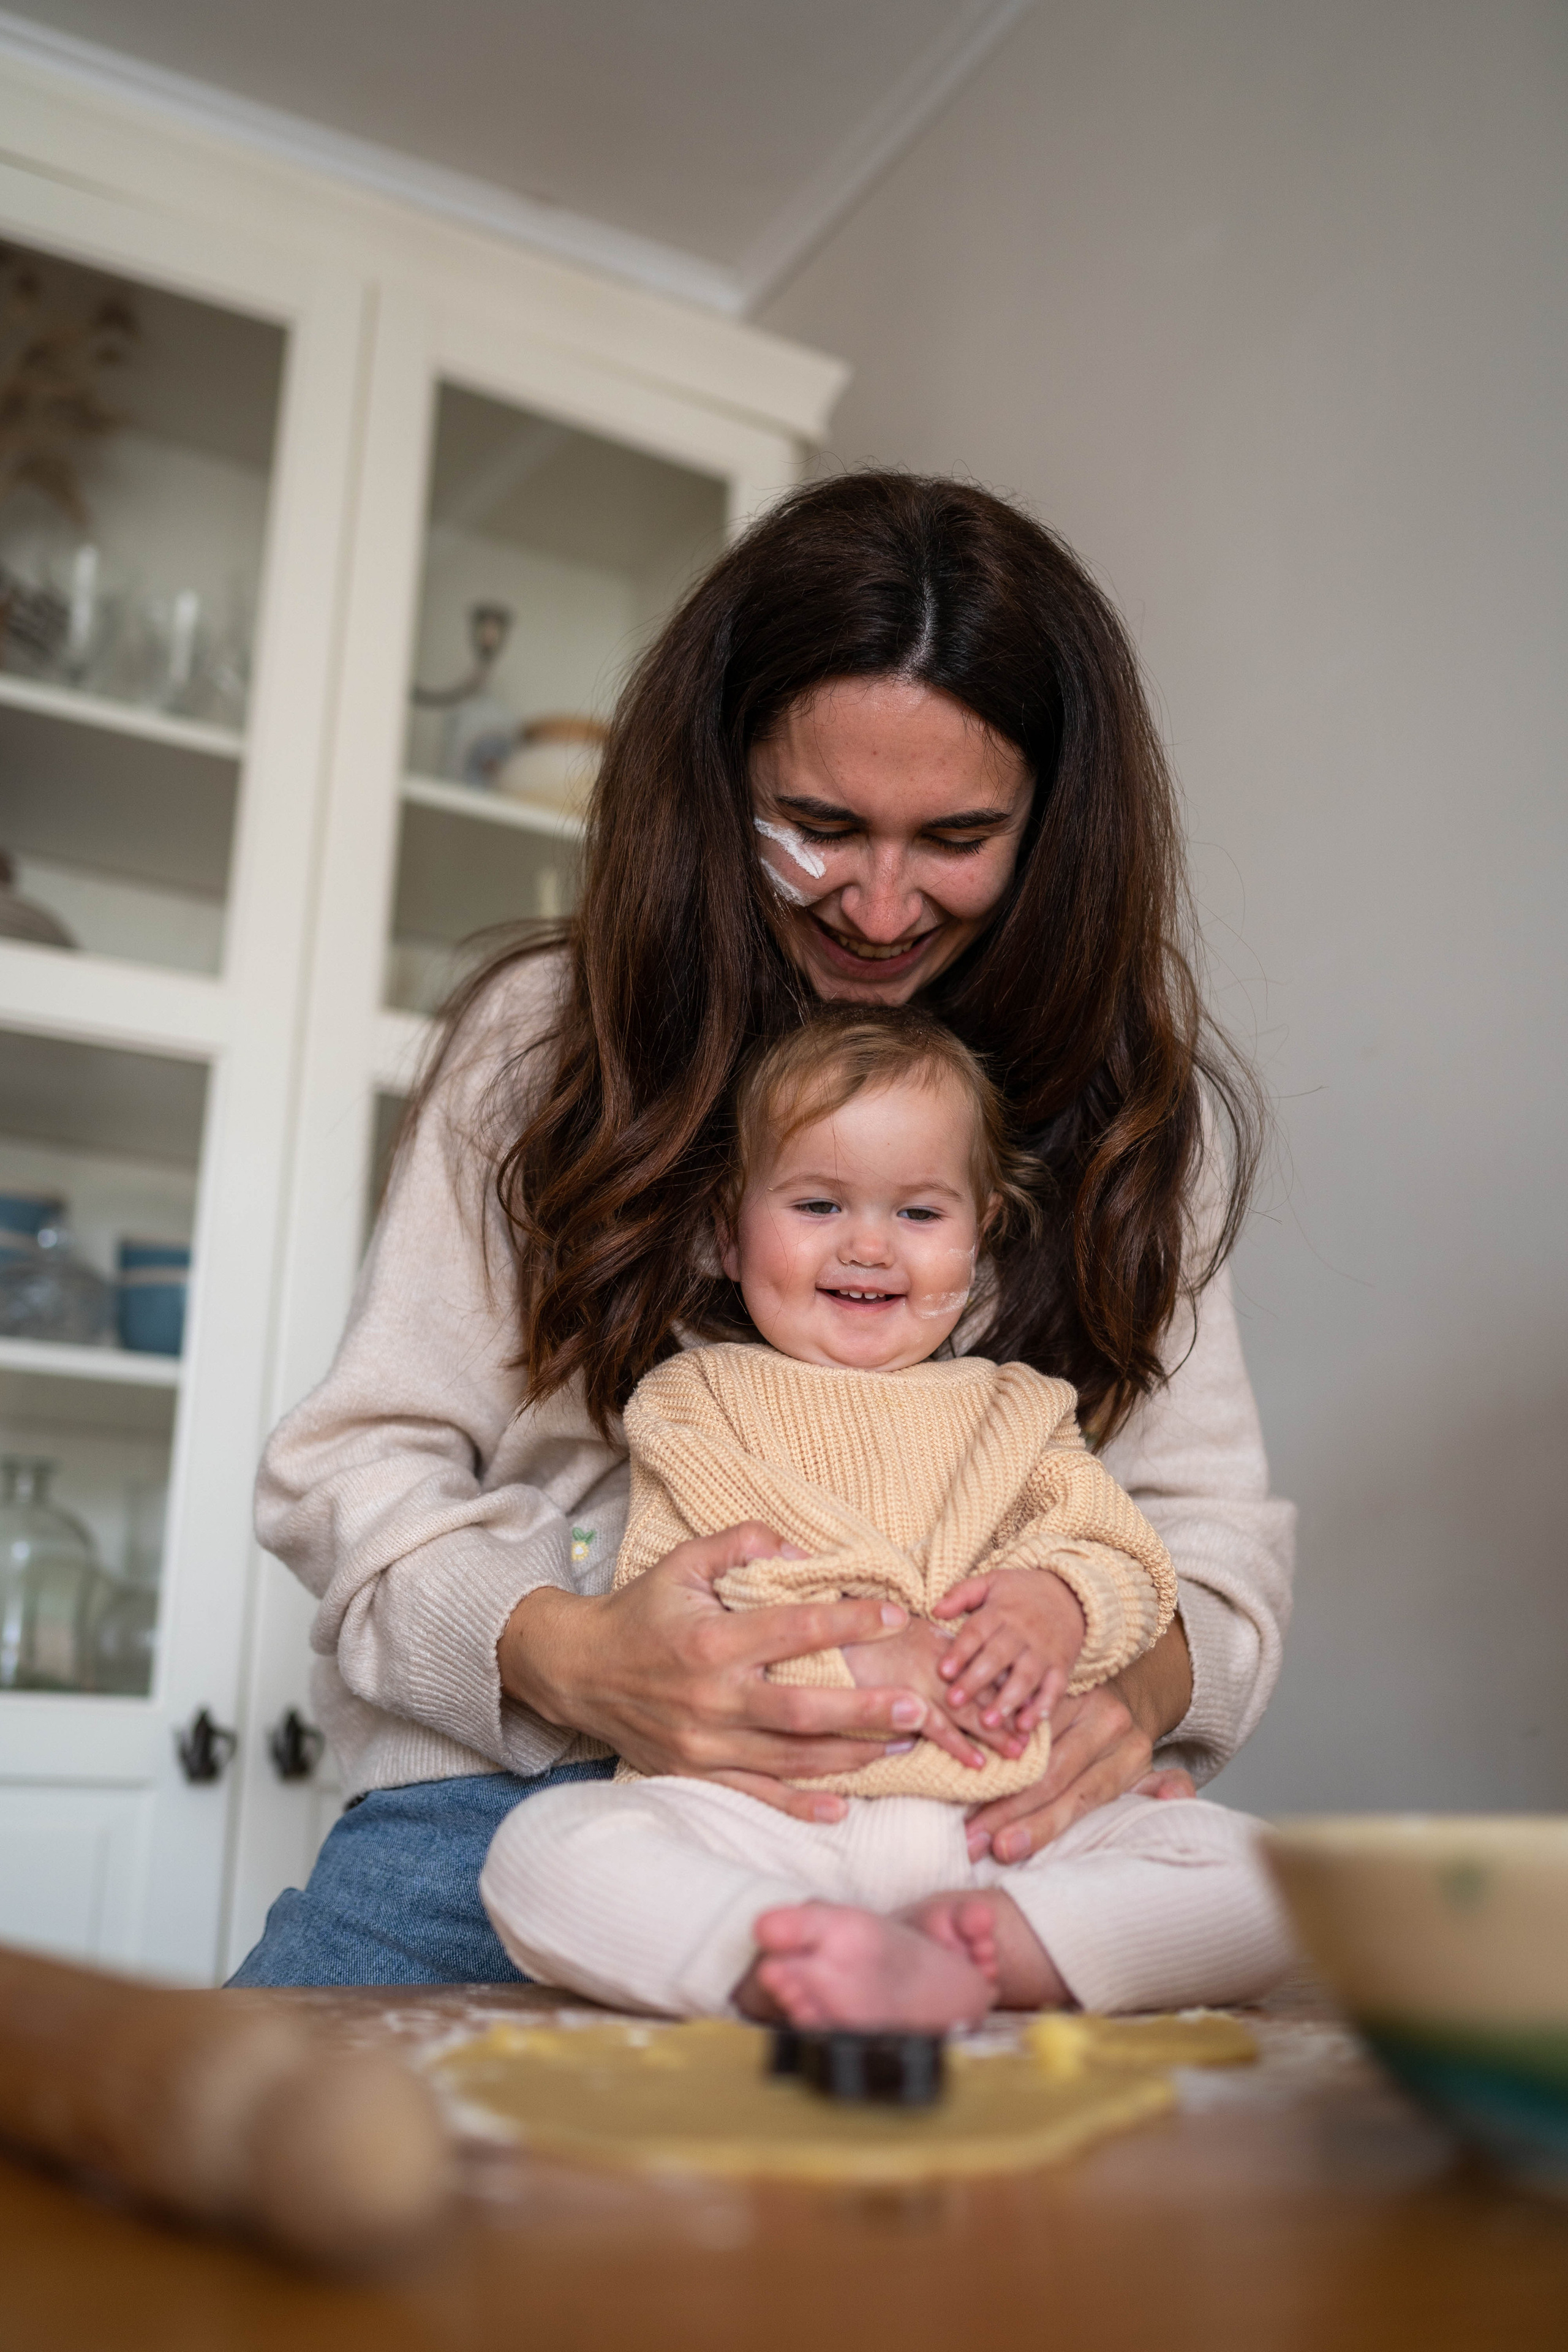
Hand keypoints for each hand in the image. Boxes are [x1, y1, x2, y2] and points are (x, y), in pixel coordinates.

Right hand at [498, 1523, 942, 1825]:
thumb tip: (803, 1550)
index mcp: (711, 1641)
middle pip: (800, 1711)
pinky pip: (756, 1795)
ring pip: (788, 1758)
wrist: (576, 1670)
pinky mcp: (695, 1774)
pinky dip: (799, 1805)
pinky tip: (843, 1805)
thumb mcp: (683, 1562)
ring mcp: (703, 1745)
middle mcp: (710, 1698)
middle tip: (916, 1707)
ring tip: (900, 1745)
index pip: (792, 1630)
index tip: (894, 1615)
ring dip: (849, 1756)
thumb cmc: (639, 1611)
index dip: (847, 1622)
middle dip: (863, 1711)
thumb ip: (742, 1543)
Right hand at [840, 1620, 1011, 1769]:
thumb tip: (945, 1636)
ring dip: (994, 1734)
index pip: (979, 1665)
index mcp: (936, 1641)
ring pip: (967, 1713)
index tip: (1023, 1699)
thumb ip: (926, 1633)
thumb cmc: (861, 1630)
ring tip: (1017, 1753)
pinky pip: (938, 1729)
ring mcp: (920, 1682)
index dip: (1002, 1684)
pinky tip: (977, 1762)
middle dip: (1007, 1713)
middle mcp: (935, 1662)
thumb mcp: (900, 1622)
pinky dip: (959, 1746)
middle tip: (1030, 1735)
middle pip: (980, 1691)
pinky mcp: (902, 1701)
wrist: (830, 1633)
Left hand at [932, 1569, 1085, 1731]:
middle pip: (998, 1657)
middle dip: (976, 1680)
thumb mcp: (991, 1582)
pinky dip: (1041, 1708)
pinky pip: (1054, 1689)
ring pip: (1025, 1677)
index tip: (943, 1671)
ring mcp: (1044, 1651)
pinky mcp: (1061, 1667)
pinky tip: (1024, 1726)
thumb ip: (962, 1594)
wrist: (1071, 1596)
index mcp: (1001, 1612)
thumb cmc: (1020, 1593)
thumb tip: (935, 1610)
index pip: (977, 1631)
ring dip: (1006, 1701)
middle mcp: (1023, 1632)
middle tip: (954, 1702)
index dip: (960, 1651)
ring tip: (987, 1722)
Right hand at [961, 1616, 1193, 1863]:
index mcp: (1130, 1748)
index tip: (1005, 1849)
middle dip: (1007, 1810)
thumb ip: (1162, 1789)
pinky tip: (961, 1760)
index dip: (1040, 1823)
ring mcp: (1076, 1695)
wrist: (1124, 1680)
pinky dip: (988, 1740)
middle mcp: (1106, 1718)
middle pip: (1049, 1773)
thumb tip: (1173, 1800)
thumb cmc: (1122, 1746)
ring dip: (989, 1776)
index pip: (1080, 1795)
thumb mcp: (1148, 1769)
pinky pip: (1015, 1714)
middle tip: (972, 1840)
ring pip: (1027, 1743)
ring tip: (958, 1808)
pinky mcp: (1050, 1681)